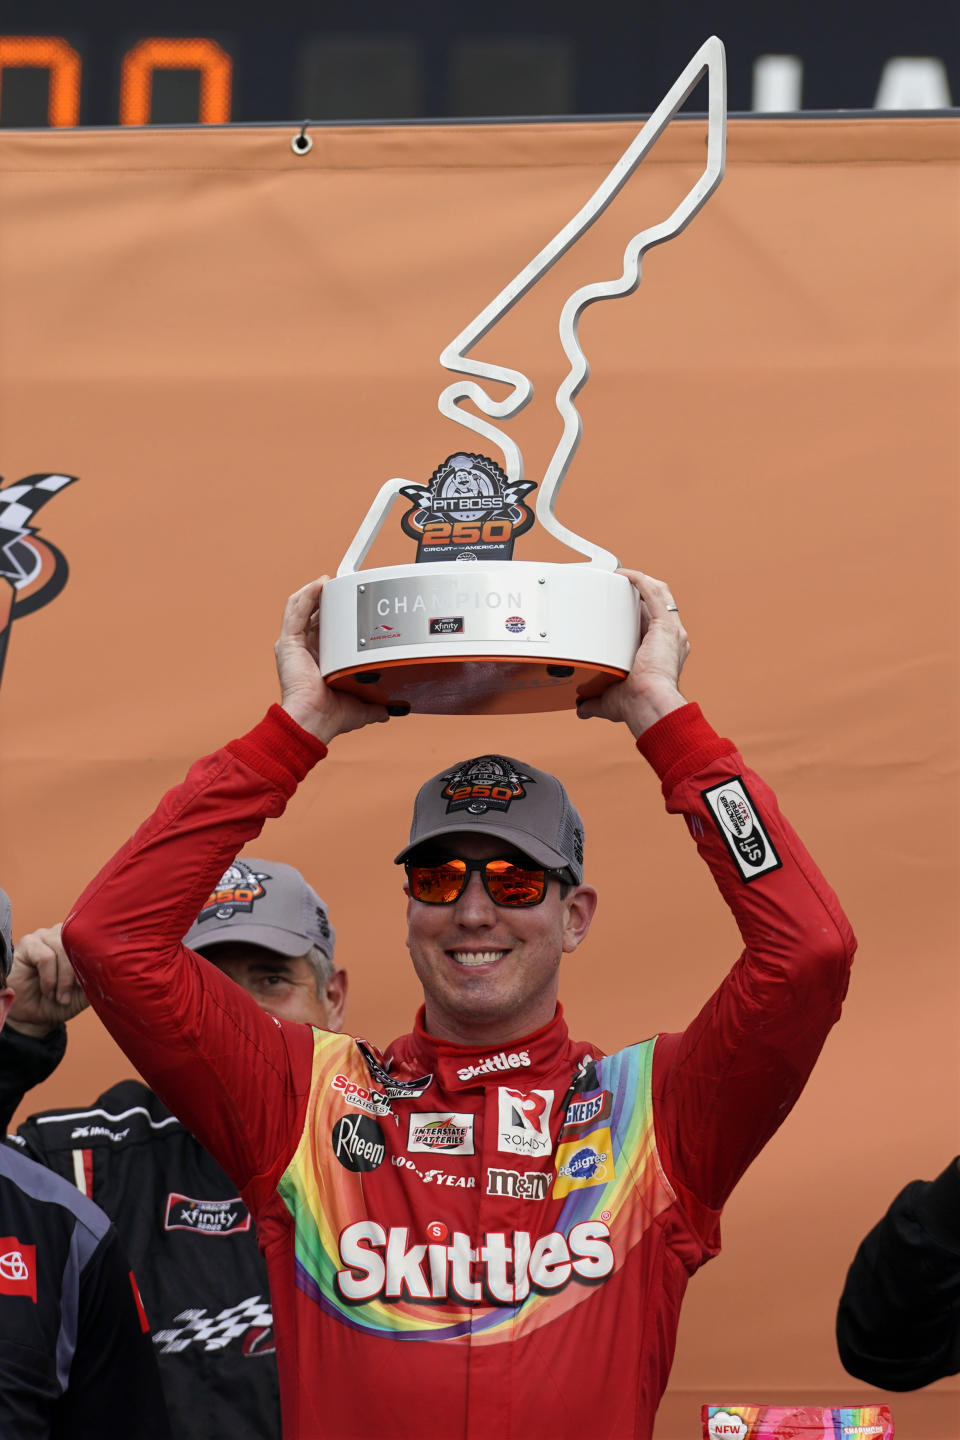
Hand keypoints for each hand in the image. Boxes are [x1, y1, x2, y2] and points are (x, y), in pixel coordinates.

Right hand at [7, 924, 88, 1037]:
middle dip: (79, 971)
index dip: (98, 959)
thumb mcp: (86, 991)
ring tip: (60, 997)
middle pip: (80, 942)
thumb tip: (117, 968)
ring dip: (64, 978)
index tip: (98, 981)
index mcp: (80, 940)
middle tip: (74, 993)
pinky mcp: (27, 944)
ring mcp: (44, 935)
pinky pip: (45, 957)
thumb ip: (99, 977)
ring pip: (63, 948)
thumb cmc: (62, 1001)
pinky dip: (49, 978)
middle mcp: (63, 933)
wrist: (35, 1018)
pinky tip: (48, 991)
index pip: (96, 939)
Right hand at [275, 577, 390, 743]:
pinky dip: (307, 595)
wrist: (314, 721)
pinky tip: (320, 584)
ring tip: (333, 581)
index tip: (355, 604)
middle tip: (347, 587)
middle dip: (331, 599)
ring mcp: (296, 645)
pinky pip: (295, 611)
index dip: (340, 615)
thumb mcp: (362, 706)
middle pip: (316, 615)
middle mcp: (306, 650)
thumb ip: (378, 704)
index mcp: (320, 661)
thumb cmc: (330, 717)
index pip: (329, 630)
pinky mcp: (289, 642)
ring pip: (303, 609)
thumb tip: (394, 708)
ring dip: (317, 593)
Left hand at [577, 569, 689, 737]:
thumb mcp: (611, 700)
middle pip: (655, 605)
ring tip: (618, 575)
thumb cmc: (637, 705)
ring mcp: (671, 631)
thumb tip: (580, 707)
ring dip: (639, 581)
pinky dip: (639, 580)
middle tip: (613, 586)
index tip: (616, 607)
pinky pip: (654, 593)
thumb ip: (594, 700)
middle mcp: (671, 640)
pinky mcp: (666, 625)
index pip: (650, 624)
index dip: (635, 613)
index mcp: (663, 653)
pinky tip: (623, 574)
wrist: (649, 705)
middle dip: (636, 593)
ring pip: (659, 594)